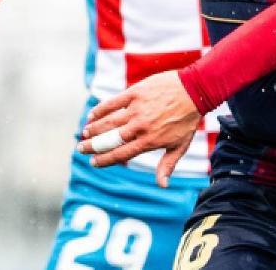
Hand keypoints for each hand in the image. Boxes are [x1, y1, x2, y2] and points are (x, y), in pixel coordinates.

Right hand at [77, 71, 199, 186]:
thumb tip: (162, 185)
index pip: (121, 154)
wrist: (195, 90)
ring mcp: (137, 109)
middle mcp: (140, 126)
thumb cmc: (187, 119)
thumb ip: (167, 165)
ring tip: (85, 134)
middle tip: (81, 148)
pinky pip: (113, 103)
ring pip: (108, 122)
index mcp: (149, 141)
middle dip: (93, 146)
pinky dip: (100, 110)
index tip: (93, 162)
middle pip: (110, 139)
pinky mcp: (136, 93)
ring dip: (94, 129)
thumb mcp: (180, 145)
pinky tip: (92, 115)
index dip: (105, 160)